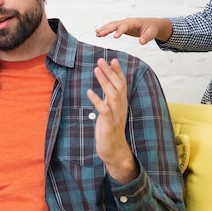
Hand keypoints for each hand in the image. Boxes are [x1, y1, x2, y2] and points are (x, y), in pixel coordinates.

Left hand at [87, 58, 138, 183]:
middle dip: (110, 72)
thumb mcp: (110, 112)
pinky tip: (89, 92)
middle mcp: (121, 107)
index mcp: (121, 103)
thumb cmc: (110, 130)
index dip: (118, 71)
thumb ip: (109, 99)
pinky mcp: (109, 124)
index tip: (113, 59)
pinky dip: (97, 100)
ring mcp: (116, 115)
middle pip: (118, 86)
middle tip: (101, 60)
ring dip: (104, 81)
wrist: (115, 151)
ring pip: (112, 94)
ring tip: (96, 70)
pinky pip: (104, 110)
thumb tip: (103, 86)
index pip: (122, 84)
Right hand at [95, 17, 172, 44]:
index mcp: (134, 22)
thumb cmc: (152, 28)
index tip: (115, 37)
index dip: (120, 31)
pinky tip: (98, 33)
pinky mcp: (122, 26)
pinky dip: (105, 29)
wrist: (152, 24)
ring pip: (112, 24)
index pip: (126, 26)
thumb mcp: (152, 33)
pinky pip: (112, 27)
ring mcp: (124, 23)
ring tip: (97, 33)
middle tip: (100, 34)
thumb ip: (146, 37)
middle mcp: (127, 21)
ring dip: (104, 28)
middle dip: (107, 29)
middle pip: (116, 24)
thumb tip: (141, 42)